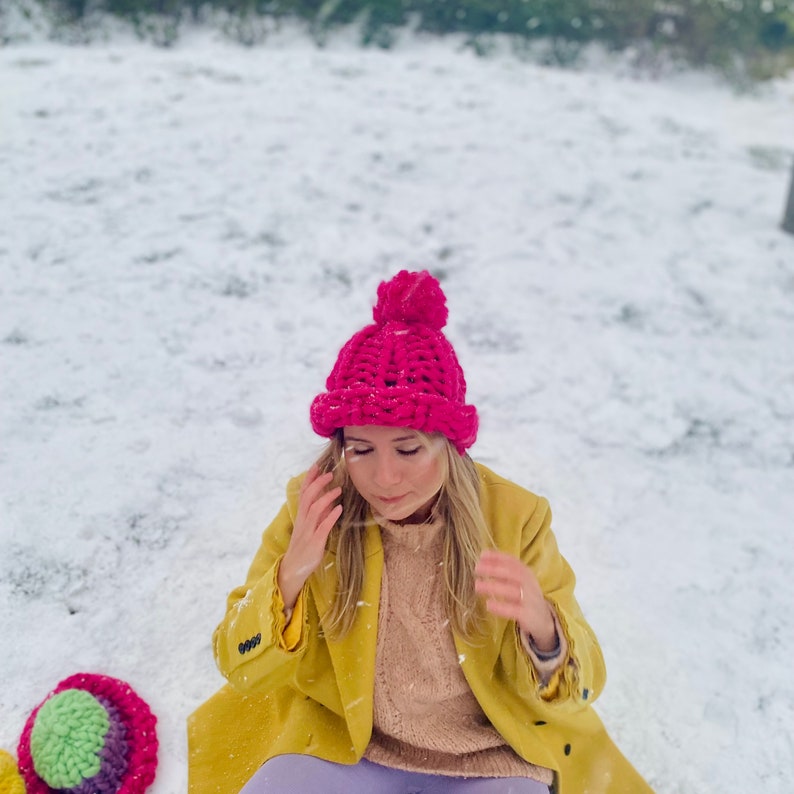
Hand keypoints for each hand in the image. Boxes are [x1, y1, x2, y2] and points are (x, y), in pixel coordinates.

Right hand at [278, 464, 341, 609]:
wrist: (293, 570)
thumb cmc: (303, 547)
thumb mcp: (309, 528)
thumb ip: (317, 515)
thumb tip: (330, 501)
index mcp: (301, 516)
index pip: (303, 493)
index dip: (309, 479)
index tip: (317, 465)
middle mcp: (303, 521)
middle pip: (307, 497)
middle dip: (317, 483)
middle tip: (329, 473)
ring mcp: (308, 531)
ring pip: (314, 509)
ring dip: (326, 497)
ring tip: (338, 489)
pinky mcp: (315, 542)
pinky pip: (323, 527)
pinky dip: (331, 516)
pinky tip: (339, 509)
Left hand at [474, 549, 556, 651]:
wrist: (544, 620)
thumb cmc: (526, 597)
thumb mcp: (520, 582)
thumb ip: (506, 571)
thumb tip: (483, 559)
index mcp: (527, 573)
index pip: (513, 561)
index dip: (497, 557)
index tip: (482, 555)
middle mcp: (529, 584)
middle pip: (512, 573)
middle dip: (494, 569)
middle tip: (476, 568)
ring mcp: (530, 600)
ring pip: (513, 590)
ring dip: (494, 587)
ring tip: (477, 586)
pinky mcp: (528, 615)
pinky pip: (514, 610)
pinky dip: (501, 607)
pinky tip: (488, 604)